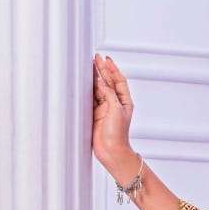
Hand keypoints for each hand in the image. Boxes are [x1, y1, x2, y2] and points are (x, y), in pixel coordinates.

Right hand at [92, 53, 135, 170]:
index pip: (119, 80)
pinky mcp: (95, 114)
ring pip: (99, 89)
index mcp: (125, 101)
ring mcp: (105, 109)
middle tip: (95, 58)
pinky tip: (84, 81)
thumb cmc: (117, 134)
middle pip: (108, 82)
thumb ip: (108, 93)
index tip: (106, 59)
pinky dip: (88, 89)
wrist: (111, 151)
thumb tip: (100, 80)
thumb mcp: (115, 110)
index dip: (113, 69)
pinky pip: (91, 98)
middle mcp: (115, 103)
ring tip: (88, 66)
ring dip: (94, 78)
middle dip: (102, 70)